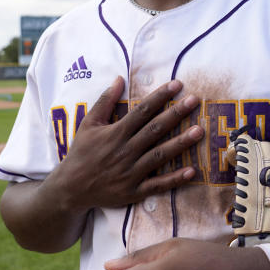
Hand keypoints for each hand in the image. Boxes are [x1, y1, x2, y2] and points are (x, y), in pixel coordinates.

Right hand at [45, 77, 203, 212]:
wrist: (70, 188)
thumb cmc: (81, 152)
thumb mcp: (88, 124)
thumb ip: (105, 101)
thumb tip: (119, 78)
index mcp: (115, 133)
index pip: (142, 111)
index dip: (160, 97)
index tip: (177, 85)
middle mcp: (125, 151)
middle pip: (154, 130)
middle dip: (176, 114)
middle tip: (195, 100)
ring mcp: (130, 172)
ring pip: (159, 155)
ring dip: (180, 143)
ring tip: (199, 131)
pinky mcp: (133, 191)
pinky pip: (157, 185)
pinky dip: (174, 179)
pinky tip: (192, 171)